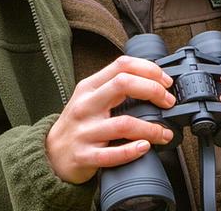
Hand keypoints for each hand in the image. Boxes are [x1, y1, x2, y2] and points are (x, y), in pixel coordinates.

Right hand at [45, 56, 176, 183]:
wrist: (51, 154)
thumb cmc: (78, 124)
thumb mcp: (89, 98)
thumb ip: (114, 87)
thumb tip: (152, 81)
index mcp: (89, 87)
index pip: (121, 65)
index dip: (149, 70)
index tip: (165, 82)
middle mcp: (85, 105)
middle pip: (123, 85)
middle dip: (153, 90)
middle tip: (168, 102)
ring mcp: (84, 131)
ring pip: (123, 123)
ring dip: (151, 128)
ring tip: (164, 133)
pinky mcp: (84, 156)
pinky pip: (112, 154)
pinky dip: (132, 151)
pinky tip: (145, 147)